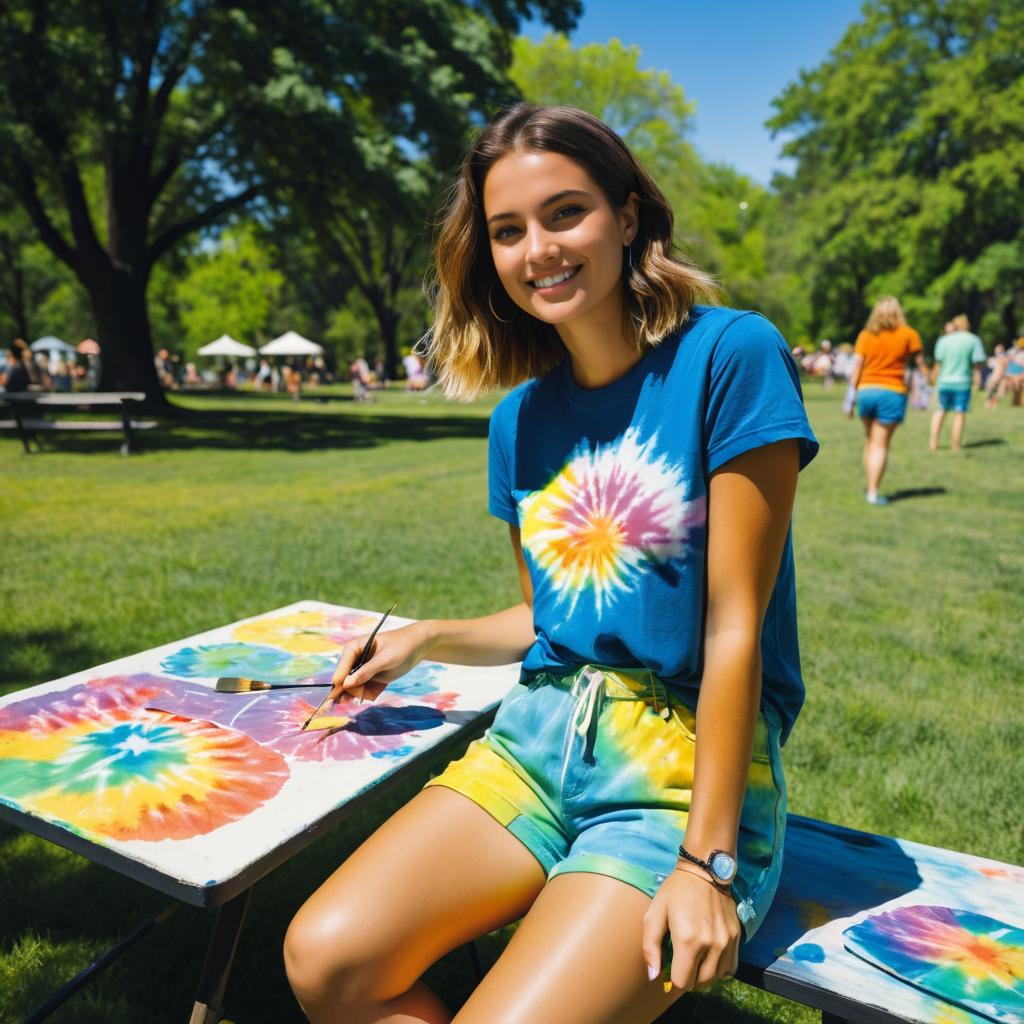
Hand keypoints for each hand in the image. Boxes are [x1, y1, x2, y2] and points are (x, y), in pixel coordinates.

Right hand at [327, 621, 431, 703]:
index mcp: (353, 648)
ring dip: (363, 693)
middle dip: (354, 691)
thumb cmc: (401, 646)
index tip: (338, 698)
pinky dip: (371, 693)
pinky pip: (365, 691)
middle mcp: (354, 660)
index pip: (341, 668)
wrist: (417, 646)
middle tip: (364, 695)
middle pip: (345, 682)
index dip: (340, 683)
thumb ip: (367, 671)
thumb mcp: (385, 659)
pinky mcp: (371, 678)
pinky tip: (380, 688)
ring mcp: (362, 670)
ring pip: (354, 689)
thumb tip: (346, 684)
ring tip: (376, 690)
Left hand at [641, 867, 740, 991]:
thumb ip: (650, 947)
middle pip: (700, 982)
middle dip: (688, 978)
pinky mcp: (737, 937)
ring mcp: (726, 942)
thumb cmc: (675, 891)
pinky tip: (710, 958)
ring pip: (717, 977)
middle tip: (681, 964)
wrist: (705, 870)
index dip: (673, 980)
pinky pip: (731, 967)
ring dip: (704, 975)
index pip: (682, 982)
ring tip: (695, 961)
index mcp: (688, 940)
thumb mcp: (654, 914)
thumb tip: (653, 975)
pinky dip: (720, 969)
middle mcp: (710, 945)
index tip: (669, 970)